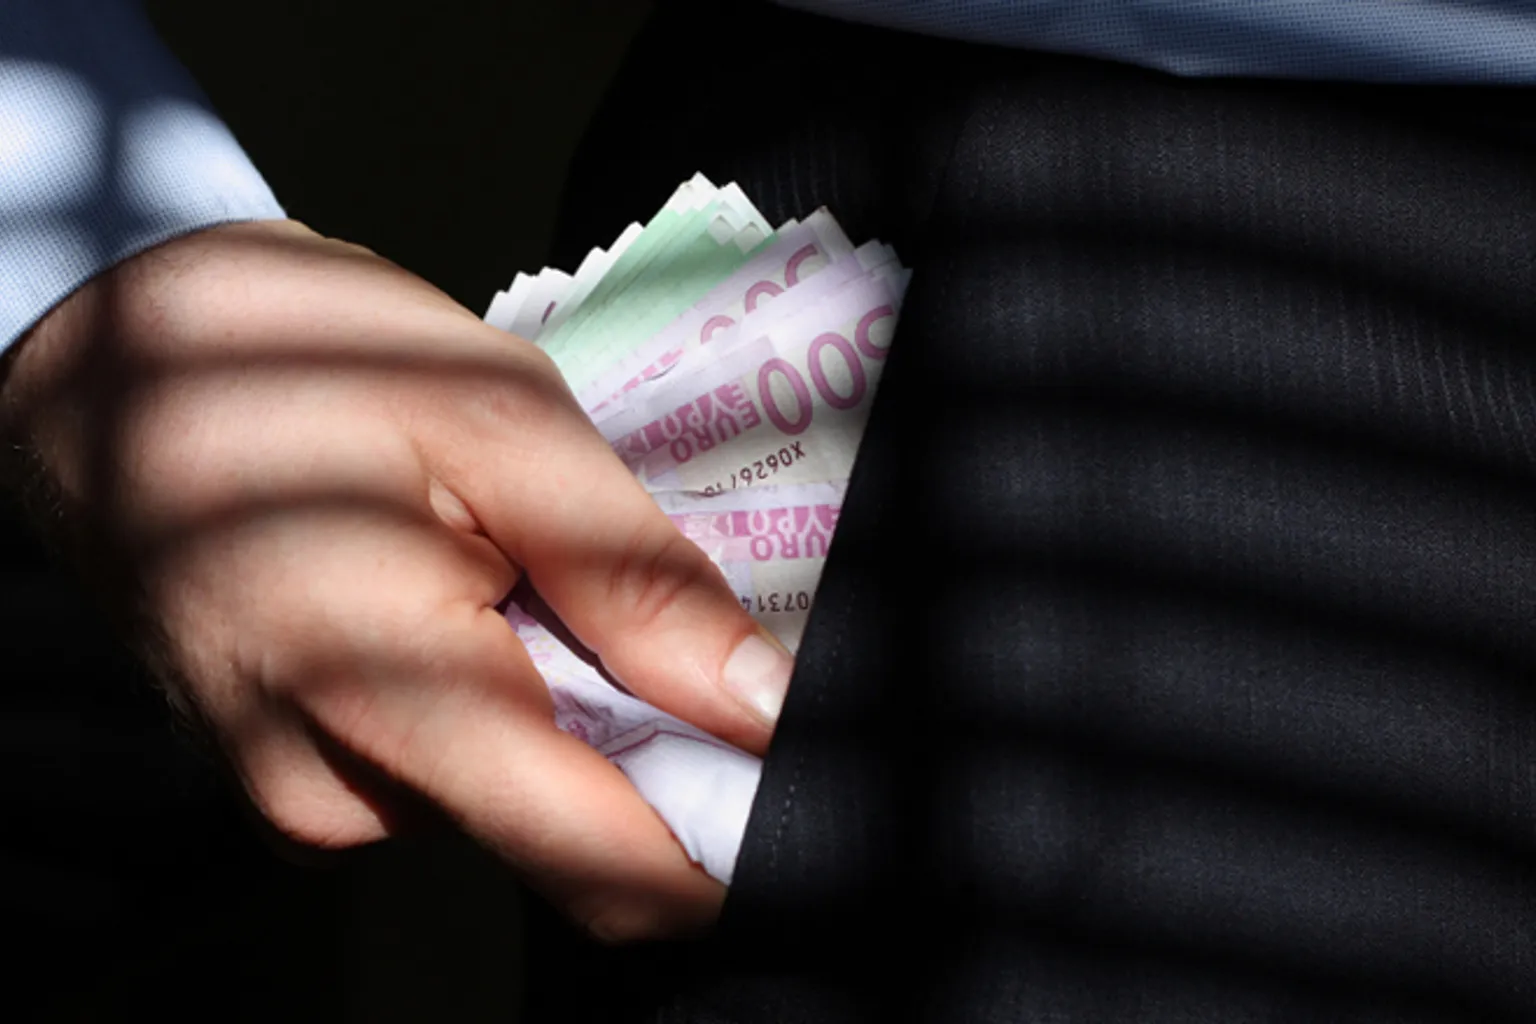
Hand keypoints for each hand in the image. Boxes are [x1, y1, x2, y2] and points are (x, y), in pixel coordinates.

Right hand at [0, 221, 792, 940]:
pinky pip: (453, 764)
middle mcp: (340, 790)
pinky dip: (506, 692)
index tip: (799, 769)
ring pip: (518, 792)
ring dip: (575, 698)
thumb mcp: (497, 420)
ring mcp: (312, 792)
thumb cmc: (288, 358)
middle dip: (656, 738)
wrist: (106, 363)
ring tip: (538, 564)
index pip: (608, 860)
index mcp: (387, 699)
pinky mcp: (304, 768)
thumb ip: (634, 577)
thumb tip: (758, 702)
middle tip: (660, 599)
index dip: (726, 834)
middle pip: (576, 828)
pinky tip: (482, 589)